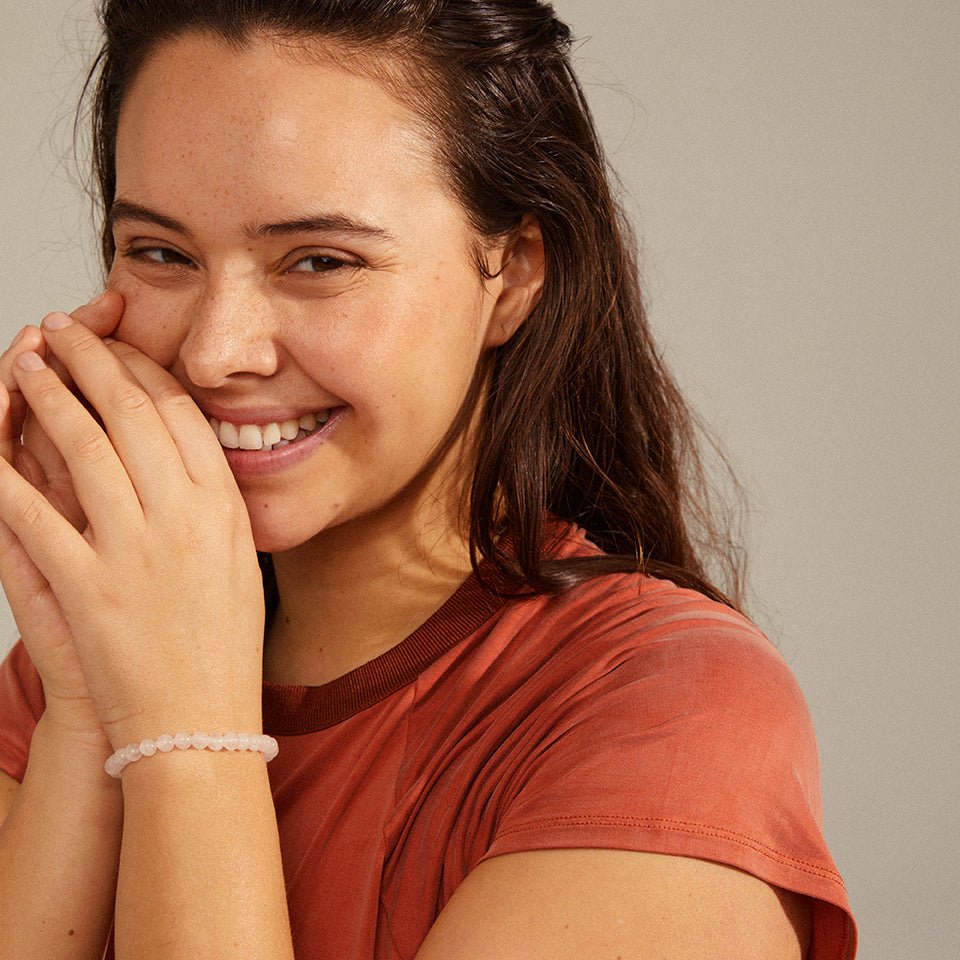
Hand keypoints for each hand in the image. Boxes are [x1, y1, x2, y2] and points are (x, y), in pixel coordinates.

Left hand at [0, 310, 265, 748]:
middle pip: (131, 411)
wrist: (196, 724)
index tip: (118, 347)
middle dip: (91, 358)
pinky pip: (31, 510)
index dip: (142, 368)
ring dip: (47, 394)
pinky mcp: (86, 584)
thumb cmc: (221, 648)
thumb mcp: (238, 563)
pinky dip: (3, 470)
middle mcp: (185, 516)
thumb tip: (180, 455)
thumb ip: (212, 505)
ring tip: (27, 363)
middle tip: (64, 330)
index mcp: (225, 508)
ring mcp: (135, 549)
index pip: (180, 413)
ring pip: (82, 444)